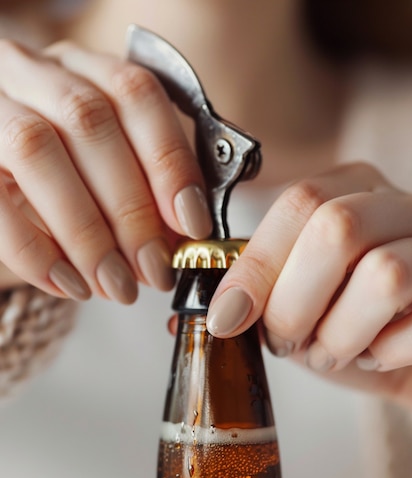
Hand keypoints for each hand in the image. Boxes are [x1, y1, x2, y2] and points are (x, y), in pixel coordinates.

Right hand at [0, 40, 211, 301]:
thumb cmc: (62, 177)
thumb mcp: (105, 167)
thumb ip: (144, 184)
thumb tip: (184, 231)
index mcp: (80, 68)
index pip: (134, 92)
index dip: (168, 159)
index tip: (192, 223)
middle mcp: (30, 71)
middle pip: (88, 122)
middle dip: (131, 208)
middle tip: (154, 270)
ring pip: (36, 148)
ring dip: (85, 231)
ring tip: (116, 285)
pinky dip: (34, 250)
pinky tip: (70, 285)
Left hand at [206, 162, 411, 408]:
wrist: (409, 360)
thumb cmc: (347, 325)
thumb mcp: (291, 303)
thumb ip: (248, 297)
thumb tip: (178, 319)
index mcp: (351, 190)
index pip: (299, 202)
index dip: (256, 265)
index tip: (228, 318)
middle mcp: (399, 204)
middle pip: (337, 229)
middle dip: (293, 302)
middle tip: (284, 340)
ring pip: (384, 274)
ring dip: (338, 333)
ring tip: (328, 352)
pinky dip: (384, 354)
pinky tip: (375, 355)